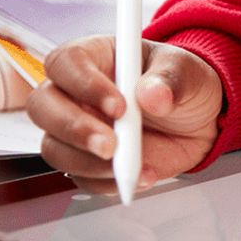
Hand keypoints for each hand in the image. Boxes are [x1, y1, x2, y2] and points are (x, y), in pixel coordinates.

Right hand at [28, 36, 224, 190]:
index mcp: (93, 57)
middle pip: (42, 106)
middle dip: (74, 129)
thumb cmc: (181, 84)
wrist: (198, 120)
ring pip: (54, 148)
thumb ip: (170, 79)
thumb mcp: (186, 70)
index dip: (84, 84)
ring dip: (88, 163)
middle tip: (111, 145)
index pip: (65, 63)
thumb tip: (152, 95)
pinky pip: (80, 177)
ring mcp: (76, 128)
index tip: (119, 106)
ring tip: (130, 167)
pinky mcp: (86, 160)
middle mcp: (74, 92)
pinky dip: (106, 183)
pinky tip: (138, 178)